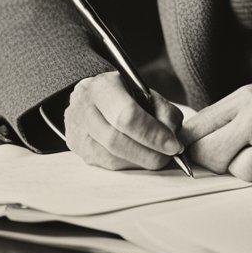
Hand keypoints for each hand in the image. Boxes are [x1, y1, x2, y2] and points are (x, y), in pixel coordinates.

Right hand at [63, 71, 183, 170]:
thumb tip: (173, 139)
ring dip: (141, 162)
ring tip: (159, 157)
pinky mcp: (79, 150)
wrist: (89, 96)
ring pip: (112, 158)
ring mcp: (78, 132)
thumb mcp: (144, 91)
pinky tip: (142, 159)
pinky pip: (108, 165)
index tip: (174, 145)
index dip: (153, 134)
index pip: (127, 115)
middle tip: (169, 156)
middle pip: (117, 140)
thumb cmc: (122, 93)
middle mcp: (84, 109)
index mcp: (102, 87)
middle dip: (149, 153)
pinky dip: (130, 165)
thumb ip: (162, 110)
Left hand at [179, 84, 251, 181]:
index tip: (196, 158)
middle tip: (234, 160)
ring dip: (246, 171)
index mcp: (244, 97)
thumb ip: (228, 122)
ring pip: (231, 169)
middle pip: (206, 151)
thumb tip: (188, 148)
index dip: (189, 148)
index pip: (195, 126)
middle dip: (214, 164)